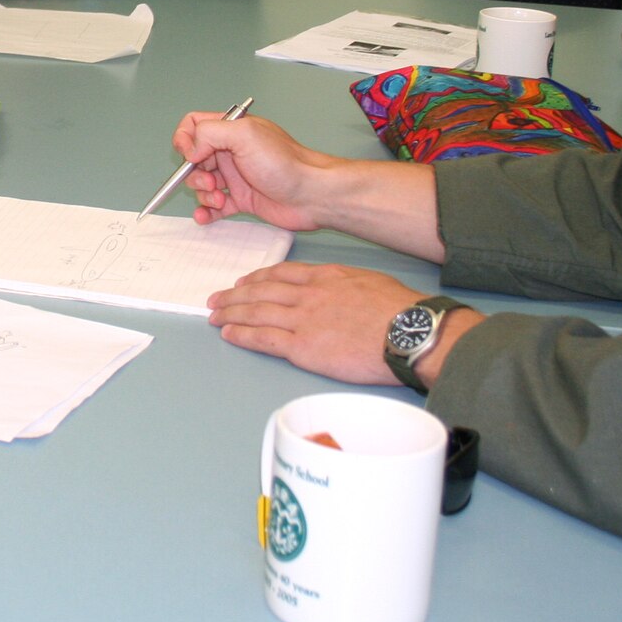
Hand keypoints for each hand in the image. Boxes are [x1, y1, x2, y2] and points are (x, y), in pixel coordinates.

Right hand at [171, 112, 331, 233]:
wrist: (312, 195)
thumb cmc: (284, 163)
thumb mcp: (244, 135)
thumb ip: (210, 134)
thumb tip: (191, 150)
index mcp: (232, 130)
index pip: (195, 125)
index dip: (185, 139)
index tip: (191, 156)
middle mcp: (231, 152)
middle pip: (194, 159)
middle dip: (193, 173)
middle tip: (211, 182)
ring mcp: (236, 177)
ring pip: (202, 184)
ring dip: (203, 194)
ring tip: (219, 200)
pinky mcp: (242, 200)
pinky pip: (214, 206)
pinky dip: (206, 212)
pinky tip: (205, 217)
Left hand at [206, 262, 422, 382]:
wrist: (408, 332)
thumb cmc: (400, 311)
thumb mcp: (370, 282)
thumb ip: (346, 284)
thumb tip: (342, 290)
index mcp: (325, 277)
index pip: (281, 274)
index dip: (258, 278)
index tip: (243, 282)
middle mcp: (308, 295)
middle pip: (261, 291)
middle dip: (235, 295)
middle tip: (216, 298)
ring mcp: (303, 320)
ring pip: (256, 312)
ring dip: (230, 313)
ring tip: (213, 315)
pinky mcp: (303, 347)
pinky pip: (263, 338)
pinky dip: (242, 335)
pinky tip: (228, 333)